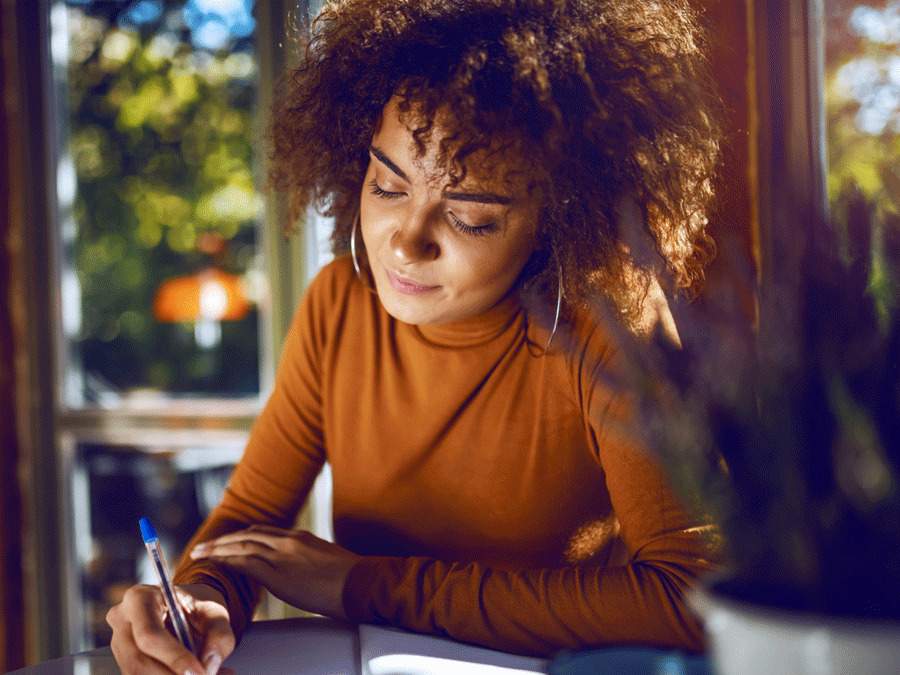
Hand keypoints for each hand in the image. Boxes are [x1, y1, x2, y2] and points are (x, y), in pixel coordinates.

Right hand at [107, 583, 234, 674]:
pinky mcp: (124, 662)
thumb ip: (219, 635)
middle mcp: (122, 621)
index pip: (149, 634)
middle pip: (138, 662)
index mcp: (140, 598)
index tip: (198, 672)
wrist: (185, 608)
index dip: (174, 658)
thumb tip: (209, 666)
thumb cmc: (196, 606)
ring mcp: (119, 644)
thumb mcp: (215, 611)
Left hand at [189, 525, 360, 618]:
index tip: (226, 541)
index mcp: (299, 537)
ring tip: (201, 553)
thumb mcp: (326, 557)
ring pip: (241, 546)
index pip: (262, 531)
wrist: (360, 582)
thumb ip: (307, 557)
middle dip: (222, 540)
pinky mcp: (279, 574)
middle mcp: (288, 541)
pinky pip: (246, 564)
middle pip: (246, 535)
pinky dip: (228, 562)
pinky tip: (217, 564)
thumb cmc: (350, 576)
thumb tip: (299, 566)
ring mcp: (283, 556)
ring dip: (218, 549)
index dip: (240, 536)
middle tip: (204, 546)